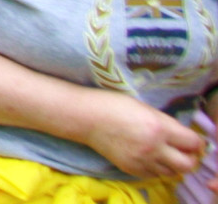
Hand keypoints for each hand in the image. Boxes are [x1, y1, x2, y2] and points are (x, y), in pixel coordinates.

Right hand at [85, 92, 206, 181]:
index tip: (191, 140)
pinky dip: (156, 168)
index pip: (193, 143)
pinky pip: (154, 175)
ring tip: (165, 154)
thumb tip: (183, 137)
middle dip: (190, 158)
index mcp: (159, 127)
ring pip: (172, 173)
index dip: (196, 142)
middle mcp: (154, 147)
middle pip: (187, 164)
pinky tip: (149, 157)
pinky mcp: (132, 169)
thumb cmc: (114, 105)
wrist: (86, 117)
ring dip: (173, 164)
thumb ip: (166, 123)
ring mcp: (142, 160)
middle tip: (184, 152)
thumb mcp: (145, 109)